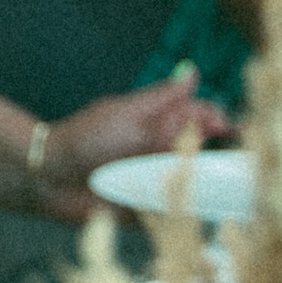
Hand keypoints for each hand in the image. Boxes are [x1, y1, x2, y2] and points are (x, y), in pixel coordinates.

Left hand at [30, 65, 229, 224]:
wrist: (53, 177)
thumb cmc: (87, 138)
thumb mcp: (127, 113)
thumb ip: (163, 98)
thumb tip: (191, 70)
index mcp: (164, 124)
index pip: (205, 117)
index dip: (219, 121)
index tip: (228, 127)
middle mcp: (168, 152)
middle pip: (209, 152)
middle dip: (221, 156)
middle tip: (226, 160)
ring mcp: (163, 181)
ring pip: (200, 183)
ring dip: (206, 183)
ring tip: (212, 184)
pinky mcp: (154, 211)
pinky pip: (180, 212)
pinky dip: (187, 209)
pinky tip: (195, 207)